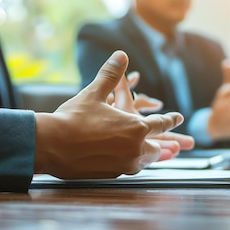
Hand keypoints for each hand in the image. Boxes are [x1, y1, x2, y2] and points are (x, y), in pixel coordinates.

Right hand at [34, 51, 184, 178]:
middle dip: (161, 142)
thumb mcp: (94, 93)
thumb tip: (121, 54)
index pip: (161, 124)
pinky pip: (129, 168)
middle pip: (156, 147)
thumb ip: (111, 75)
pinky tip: (126, 159)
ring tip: (149, 151)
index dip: (171, 120)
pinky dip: (131, 162)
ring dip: (147, 155)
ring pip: (144, 160)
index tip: (179, 118)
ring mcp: (125, 164)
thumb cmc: (72, 118)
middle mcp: (135, 149)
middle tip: (170, 143)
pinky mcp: (112, 174)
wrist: (49, 145)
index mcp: (137, 128)